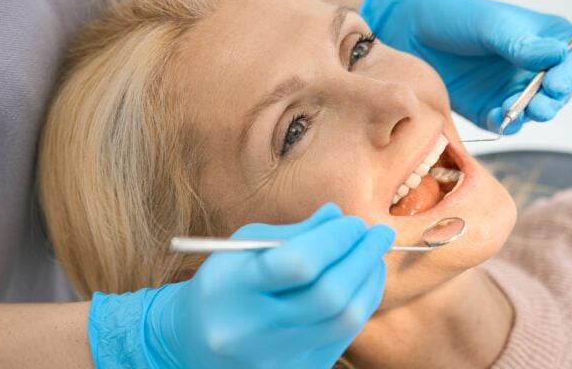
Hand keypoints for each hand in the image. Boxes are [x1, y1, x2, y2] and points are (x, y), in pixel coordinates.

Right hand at [87, 203, 395, 368]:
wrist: (193, 343)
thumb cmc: (222, 285)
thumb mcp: (242, 248)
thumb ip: (293, 233)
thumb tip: (339, 217)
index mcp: (233, 289)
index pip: (298, 263)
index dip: (336, 239)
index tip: (354, 222)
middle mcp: (253, 331)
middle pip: (329, 296)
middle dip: (362, 258)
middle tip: (378, 234)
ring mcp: (276, 359)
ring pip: (344, 320)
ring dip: (369, 281)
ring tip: (374, 256)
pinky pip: (342, 338)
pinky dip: (360, 304)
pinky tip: (362, 283)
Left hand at [360, 0, 571, 133]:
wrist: (410, 32)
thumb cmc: (454, 17)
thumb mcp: (488, 25)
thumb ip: (519, 43)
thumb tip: (557, 54)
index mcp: (543, 39)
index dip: (571, 74)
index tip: (556, 84)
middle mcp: (533, 67)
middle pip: (559, 92)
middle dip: (552, 101)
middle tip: (539, 107)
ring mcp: (511, 90)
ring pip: (535, 111)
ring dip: (530, 115)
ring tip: (514, 112)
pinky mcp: (489, 108)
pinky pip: (506, 123)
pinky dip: (506, 124)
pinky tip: (498, 117)